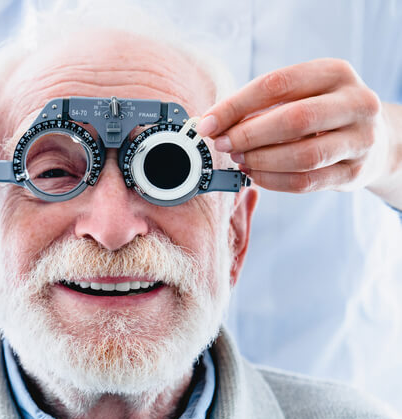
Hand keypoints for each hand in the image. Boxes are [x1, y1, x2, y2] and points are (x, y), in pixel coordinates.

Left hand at [197, 58, 389, 194]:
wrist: (374, 140)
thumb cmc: (322, 115)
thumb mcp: (300, 95)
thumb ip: (261, 106)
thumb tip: (212, 123)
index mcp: (335, 73)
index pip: (276, 85)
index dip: (235, 106)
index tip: (207, 124)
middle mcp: (356, 102)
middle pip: (293, 119)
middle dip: (248, 135)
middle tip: (222, 144)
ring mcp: (360, 140)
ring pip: (302, 155)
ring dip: (260, 160)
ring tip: (238, 160)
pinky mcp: (355, 173)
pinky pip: (306, 181)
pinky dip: (273, 181)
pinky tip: (255, 175)